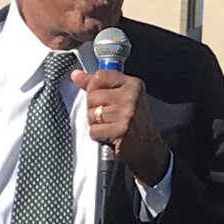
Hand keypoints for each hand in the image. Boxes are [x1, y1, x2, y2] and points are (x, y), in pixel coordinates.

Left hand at [72, 68, 169, 185]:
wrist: (148, 148)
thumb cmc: (133, 120)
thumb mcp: (121, 96)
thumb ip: (98, 84)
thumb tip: (75, 74)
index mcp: (132, 84)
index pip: (99, 77)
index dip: (94, 88)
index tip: (102, 97)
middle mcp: (130, 97)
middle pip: (92, 96)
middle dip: (95, 108)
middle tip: (110, 116)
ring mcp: (126, 114)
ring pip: (91, 114)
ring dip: (96, 123)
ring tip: (111, 125)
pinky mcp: (120, 132)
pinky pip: (94, 131)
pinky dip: (98, 136)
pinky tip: (110, 135)